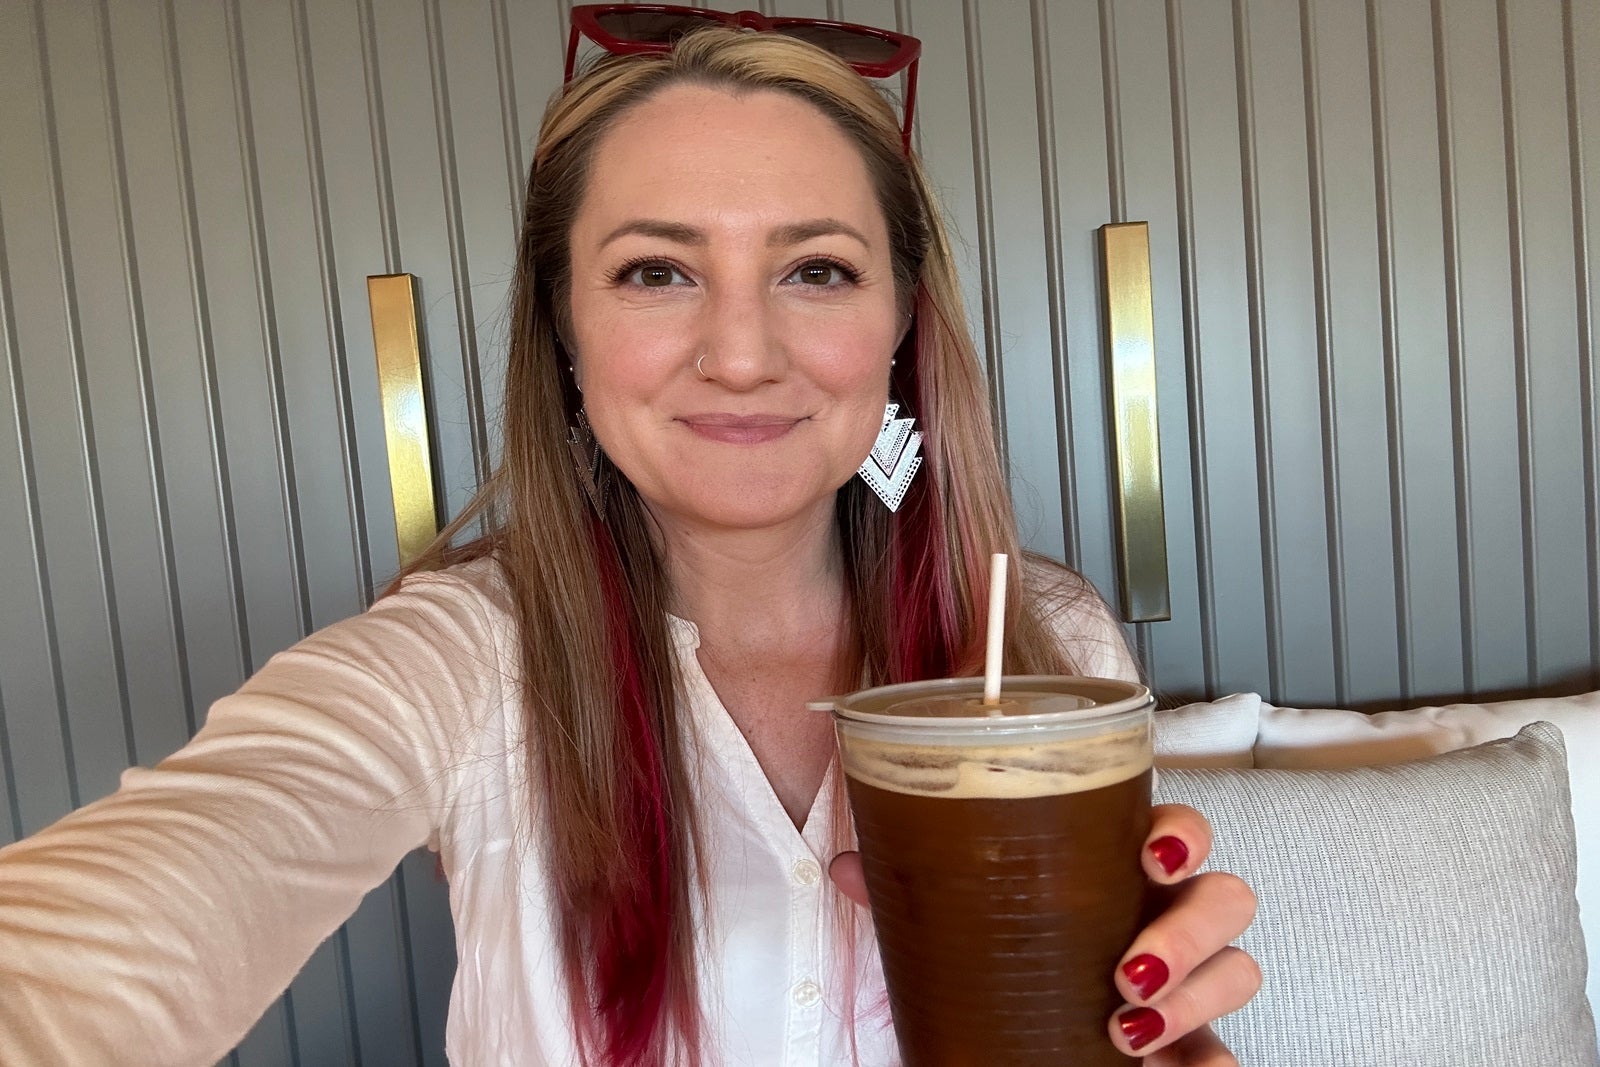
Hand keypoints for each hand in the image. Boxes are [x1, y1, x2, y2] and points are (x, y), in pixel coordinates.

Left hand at [828, 803, 1259, 1063]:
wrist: (1006, 1050)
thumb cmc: (1003, 968)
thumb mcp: (956, 930)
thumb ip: (912, 895)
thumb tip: (848, 863)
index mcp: (1119, 870)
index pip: (1180, 830)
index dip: (1184, 833)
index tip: (1150, 851)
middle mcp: (1167, 918)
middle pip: (1227, 897)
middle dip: (1189, 930)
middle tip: (1126, 969)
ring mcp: (1191, 986)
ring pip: (1240, 971)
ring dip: (1195, 998)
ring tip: (1127, 1031)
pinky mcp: (1197, 1051)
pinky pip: (1230, 1056)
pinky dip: (1215, 1063)